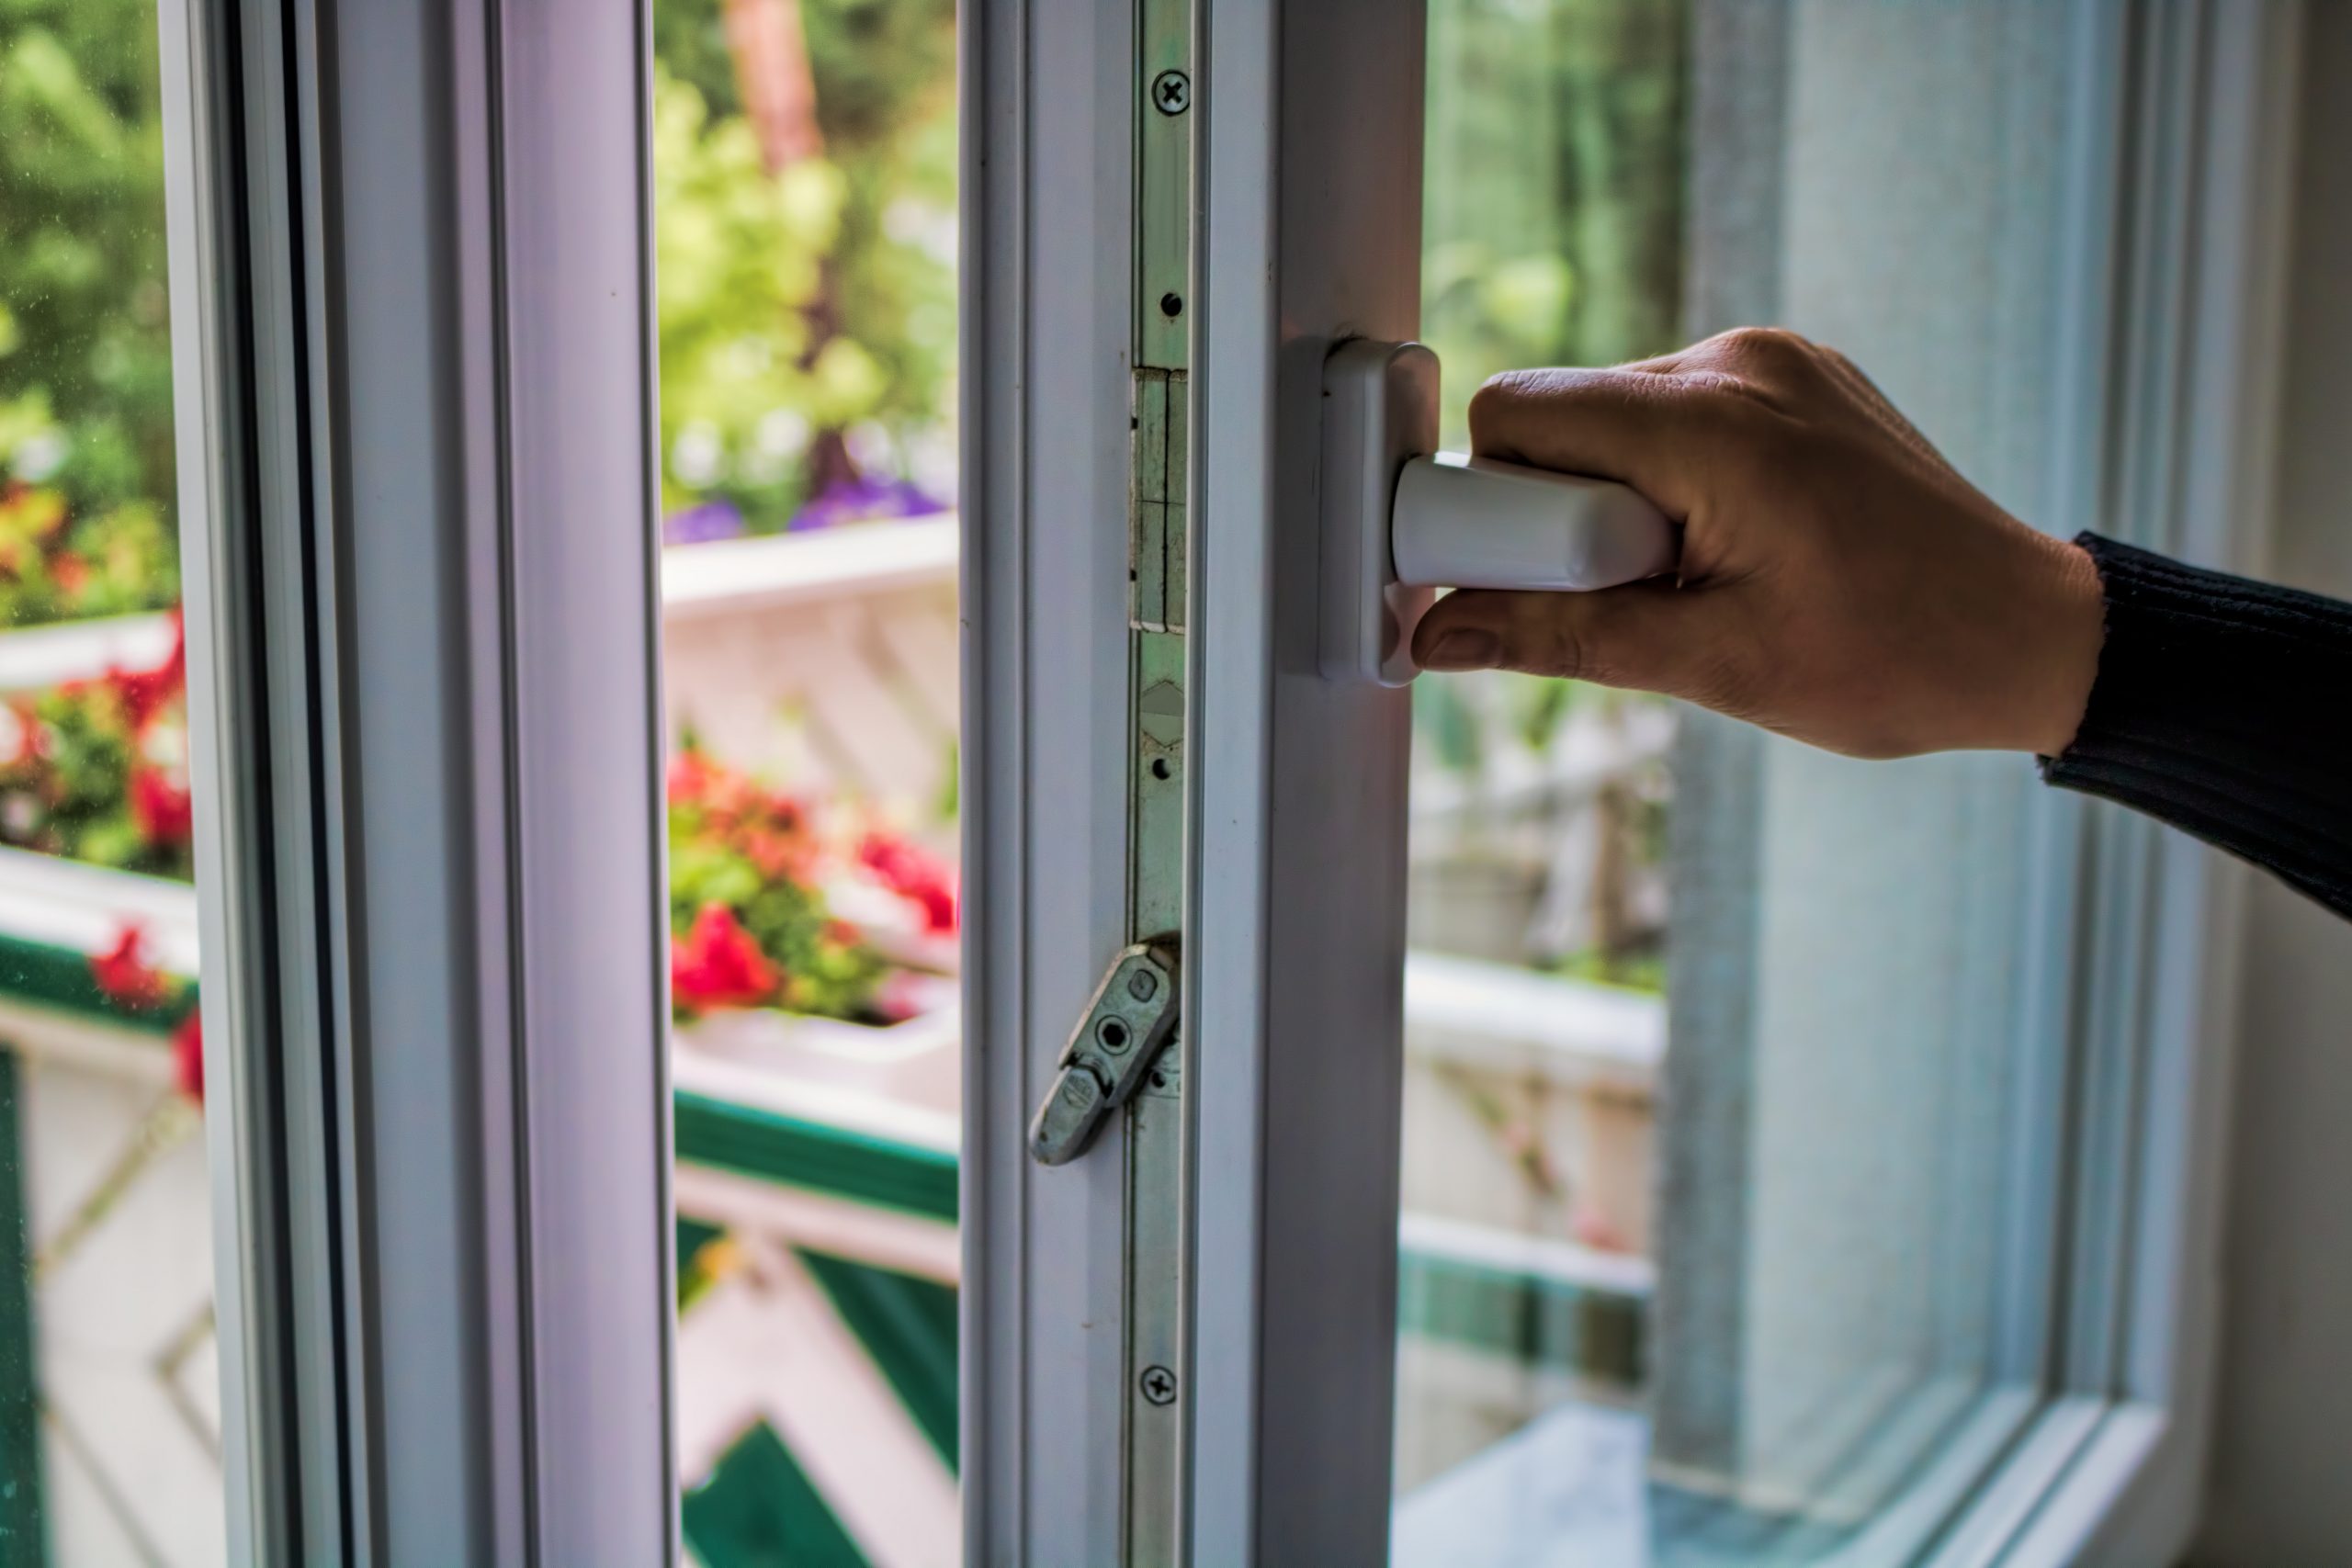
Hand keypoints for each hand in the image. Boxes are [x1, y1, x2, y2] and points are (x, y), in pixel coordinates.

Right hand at [1408, 328, 2104, 758]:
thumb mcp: (1711, 664)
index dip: (1490, 511)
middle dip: (1559, 518)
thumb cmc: (1896, 659)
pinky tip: (1733, 550)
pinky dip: (1669, 487)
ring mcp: (1772, 360)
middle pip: (1559, 417)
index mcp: (1714, 424)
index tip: (1514, 588)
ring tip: (1701, 582)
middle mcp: (1739, 362)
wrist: (2031, 636)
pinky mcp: (1791, 377)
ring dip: (1616, 508)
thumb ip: (1559, 638)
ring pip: (1612, 421)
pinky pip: (1674, 420)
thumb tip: (1437, 638)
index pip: (1517, 416)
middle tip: (1639, 597)